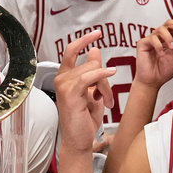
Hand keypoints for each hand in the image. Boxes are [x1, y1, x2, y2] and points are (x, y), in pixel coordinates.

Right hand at [53, 30, 116, 153]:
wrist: (80, 140)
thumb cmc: (85, 118)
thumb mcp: (93, 90)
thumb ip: (93, 71)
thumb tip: (95, 50)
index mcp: (65, 77)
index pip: (72, 50)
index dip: (84, 40)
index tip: (98, 32)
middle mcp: (61, 79)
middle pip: (90, 62)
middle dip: (104, 78)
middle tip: (107, 97)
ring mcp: (63, 85)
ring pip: (93, 70)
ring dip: (106, 86)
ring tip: (106, 101)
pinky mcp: (70, 93)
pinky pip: (89, 76)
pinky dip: (102, 75)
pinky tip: (111, 73)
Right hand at [134, 20, 172, 87]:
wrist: (153, 82)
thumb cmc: (163, 72)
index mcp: (169, 40)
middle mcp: (160, 38)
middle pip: (168, 23)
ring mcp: (151, 40)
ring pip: (160, 29)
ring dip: (168, 38)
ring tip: (171, 48)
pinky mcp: (143, 44)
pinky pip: (151, 38)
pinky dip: (158, 45)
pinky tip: (161, 54)